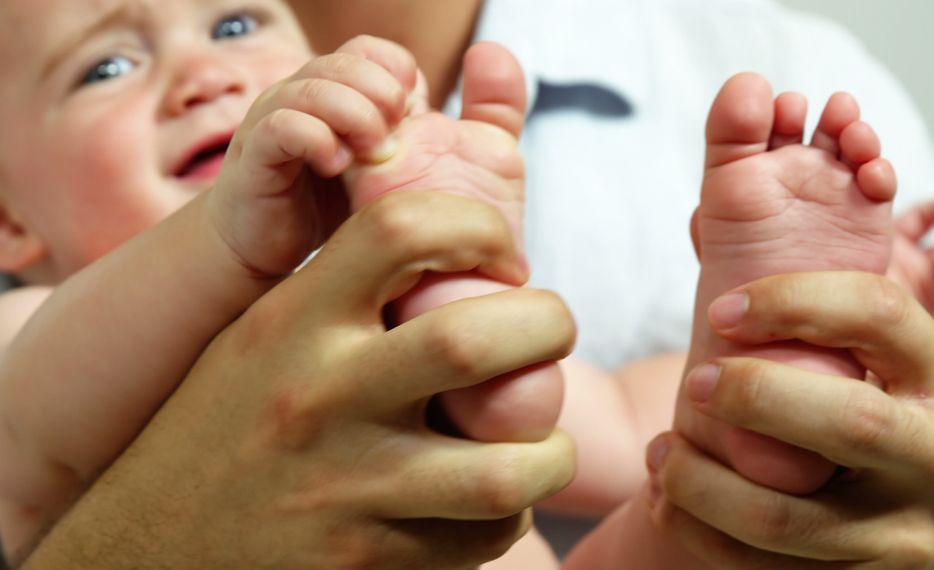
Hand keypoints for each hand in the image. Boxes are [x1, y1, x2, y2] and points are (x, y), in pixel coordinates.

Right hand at [21, 193, 575, 569]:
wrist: (140, 549)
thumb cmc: (220, 428)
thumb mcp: (261, 338)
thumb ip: (347, 296)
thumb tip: (463, 262)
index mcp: (291, 320)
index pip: (402, 226)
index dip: (479, 226)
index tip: (504, 259)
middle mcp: (318, 396)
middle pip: (476, 338)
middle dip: (547, 326)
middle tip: (550, 334)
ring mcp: (345, 488)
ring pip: (507, 468)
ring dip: (551, 452)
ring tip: (542, 441)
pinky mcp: (366, 563)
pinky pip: (482, 538)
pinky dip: (509, 515)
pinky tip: (488, 498)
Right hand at [209, 35, 422, 276]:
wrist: (266, 244)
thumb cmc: (326, 202)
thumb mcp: (374, 165)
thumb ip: (400, 135)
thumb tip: (430, 107)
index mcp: (332, 90)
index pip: (368, 50)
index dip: (396, 72)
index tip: (412, 114)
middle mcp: (300, 94)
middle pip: (344, 61)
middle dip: (382, 94)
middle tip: (395, 137)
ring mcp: (272, 119)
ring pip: (314, 88)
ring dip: (354, 116)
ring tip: (372, 154)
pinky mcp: (254, 154)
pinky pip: (282, 126)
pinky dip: (316, 140)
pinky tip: (335, 165)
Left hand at [649, 272, 933, 567]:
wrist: (898, 520)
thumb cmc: (864, 414)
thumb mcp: (867, 361)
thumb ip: (813, 311)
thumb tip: (704, 214)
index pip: (881, 312)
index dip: (793, 302)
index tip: (723, 311)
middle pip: (848, 422)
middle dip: (755, 395)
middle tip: (697, 381)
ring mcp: (902, 528)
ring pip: (785, 515)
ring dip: (701, 480)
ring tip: (661, 452)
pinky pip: (758, 563)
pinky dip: (696, 527)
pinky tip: (668, 495)